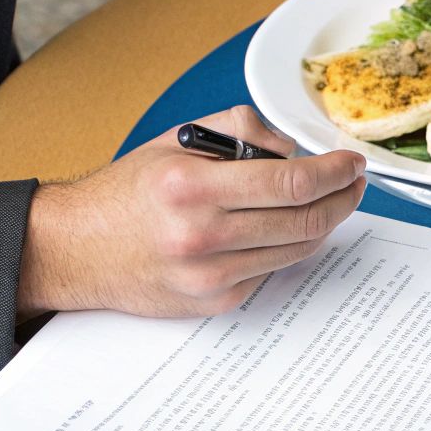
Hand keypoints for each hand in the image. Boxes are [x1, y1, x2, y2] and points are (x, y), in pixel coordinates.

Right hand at [18, 106, 365, 317]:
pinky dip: (285, 247)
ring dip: (323, 223)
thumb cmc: (128, 192)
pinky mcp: (215, 301)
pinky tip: (281, 228)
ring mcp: (210, 275)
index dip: (335, 171)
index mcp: (191, 186)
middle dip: (343, 198)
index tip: (352, 162)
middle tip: (353, 182)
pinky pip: (272, 270)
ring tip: (328, 201)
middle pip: (305, 220)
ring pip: (297, 249)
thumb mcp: (176, 140)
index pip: (292, 181)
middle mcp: (201, 235)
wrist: (76, 249)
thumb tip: (295, 148)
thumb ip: (241, 130)